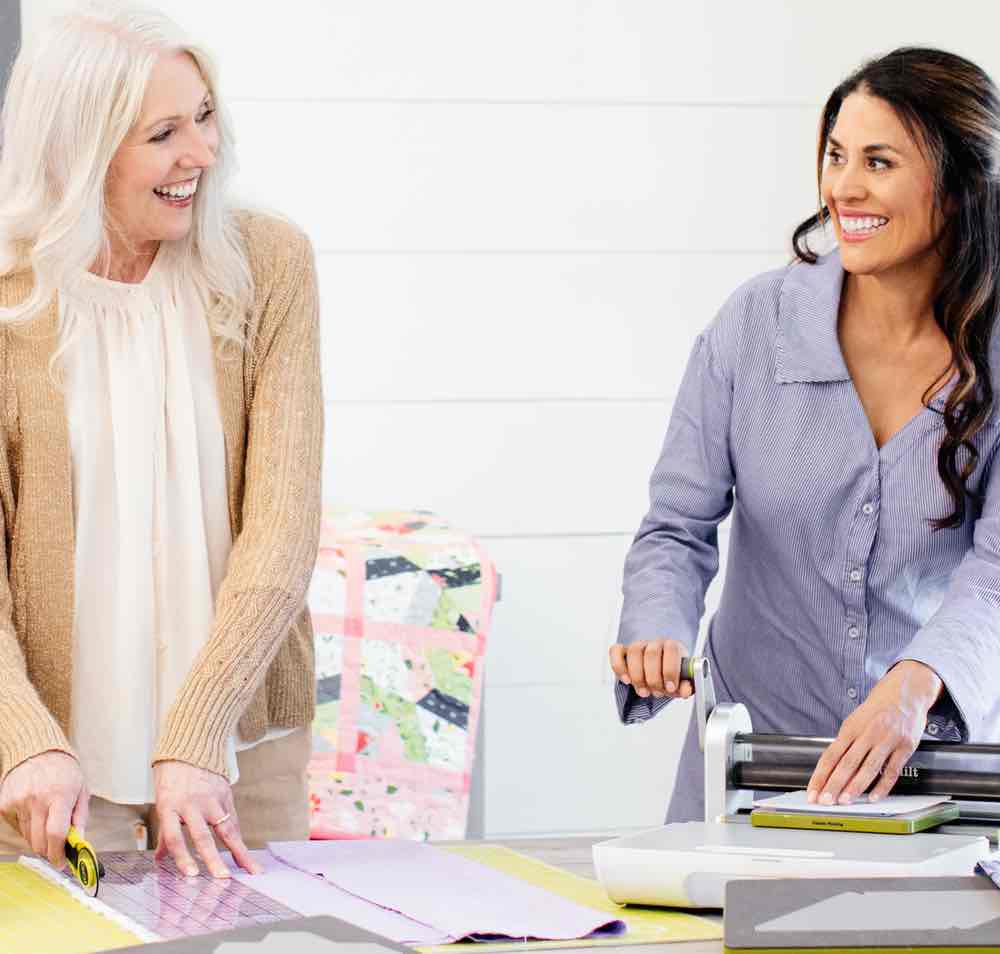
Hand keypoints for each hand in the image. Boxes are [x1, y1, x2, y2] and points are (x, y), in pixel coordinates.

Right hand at [0, 751, 87, 867]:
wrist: (39, 752)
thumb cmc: (65, 772)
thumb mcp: (81, 790)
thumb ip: (80, 818)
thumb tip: (78, 843)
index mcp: (60, 795)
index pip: (56, 834)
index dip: (58, 853)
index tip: (62, 863)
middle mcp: (37, 799)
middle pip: (39, 840)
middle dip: (49, 850)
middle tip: (56, 849)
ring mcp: (19, 801)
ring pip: (27, 837)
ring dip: (38, 837)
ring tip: (47, 821)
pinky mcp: (5, 804)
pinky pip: (16, 827)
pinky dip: (25, 827)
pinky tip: (34, 813)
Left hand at [153, 760, 259, 878]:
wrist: (190, 747)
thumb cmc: (172, 778)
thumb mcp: (163, 803)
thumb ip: (166, 831)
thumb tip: (160, 858)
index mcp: (170, 807)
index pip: (175, 837)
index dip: (183, 857)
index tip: (193, 875)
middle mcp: (191, 804)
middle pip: (202, 836)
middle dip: (213, 859)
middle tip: (223, 878)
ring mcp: (211, 798)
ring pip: (225, 828)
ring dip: (238, 851)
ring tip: (250, 869)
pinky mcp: (225, 793)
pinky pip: (232, 819)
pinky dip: (238, 837)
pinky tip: (244, 854)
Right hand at [608, 639, 692, 698]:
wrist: (659, 670)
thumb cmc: (671, 675)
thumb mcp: (682, 682)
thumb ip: (687, 686)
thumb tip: (686, 691)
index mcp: (673, 647)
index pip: (671, 650)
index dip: (670, 669)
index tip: (670, 687)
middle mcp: (655, 644)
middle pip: (651, 653)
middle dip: (653, 677)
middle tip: (656, 692)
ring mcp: (638, 646)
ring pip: (634, 652)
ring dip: (637, 676)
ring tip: (643, 692)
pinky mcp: (623, 651)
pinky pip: (615, 651)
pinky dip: (618, 666)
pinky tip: (626, 680)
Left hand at [807, 661, 942, 805]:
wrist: (905, 692)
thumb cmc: (876, 710)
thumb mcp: (855, 721)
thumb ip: (845, 744)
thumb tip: (831, 769)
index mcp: (851, 727)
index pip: (831, 755)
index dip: (820, 775)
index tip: (812, 791)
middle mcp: (868, 733)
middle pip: (847, 763)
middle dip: (834, 784)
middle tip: (825, 801)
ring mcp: (887, 740)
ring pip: (869, 768)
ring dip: (855, 787)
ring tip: (845, 801)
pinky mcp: (905, 746)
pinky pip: (892, 770)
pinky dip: (883, 786)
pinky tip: (874, 797)